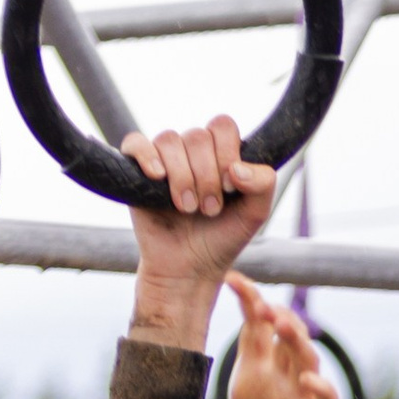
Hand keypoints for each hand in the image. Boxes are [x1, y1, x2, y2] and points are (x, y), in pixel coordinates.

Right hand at [125, 119, 275, 350]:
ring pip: (169, 141)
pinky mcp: (136, 174)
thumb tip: (236, 167)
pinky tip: (157, 176)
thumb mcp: (254, 214)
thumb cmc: (220, 241)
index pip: (222, 126)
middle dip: (206, 175)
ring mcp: (163, 160)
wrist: (189, 272)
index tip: (230, 188)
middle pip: (197, 136)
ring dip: (182, 177)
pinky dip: (146, 155)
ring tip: (187, 208)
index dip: (226, 153)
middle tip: (209, 210)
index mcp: (218, 152)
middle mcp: (191, 151)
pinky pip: (135, 144)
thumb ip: (264, 183)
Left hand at [172, 276, 367, 398]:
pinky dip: (320, 389)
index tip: (232, 279)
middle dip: (274, 314)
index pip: (254, 331)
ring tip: (282, 324)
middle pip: (282, 335)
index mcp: (255, 380)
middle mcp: (281, 383)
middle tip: (258, 302)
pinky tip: (309, 381)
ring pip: (307, 358)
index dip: (247, 303)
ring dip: (296, 340)